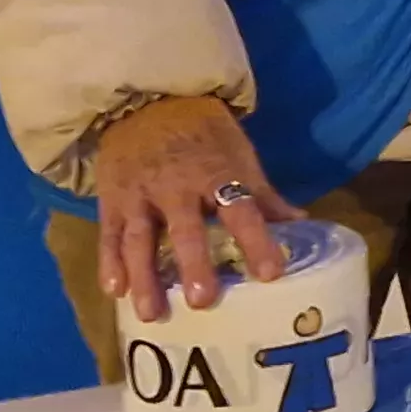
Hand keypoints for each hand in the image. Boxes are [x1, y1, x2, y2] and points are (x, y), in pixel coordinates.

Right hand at [93, 95, 299, 320]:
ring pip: (141, 238)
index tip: (271, 272)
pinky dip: (108, 262)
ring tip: (150, 313)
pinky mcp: (111, 200)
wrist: (146, 99)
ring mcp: (140, 194)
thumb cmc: (203, 134)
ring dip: (145, 276)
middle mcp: (176, 186)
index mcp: (216, 174)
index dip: (256, 240)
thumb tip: (301, 224)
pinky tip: (113, 291)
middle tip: (201, 301)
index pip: (241, 209)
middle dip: (193, 263)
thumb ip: (263, 194)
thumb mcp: (238, 154)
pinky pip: (109, 234)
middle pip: (186, 228)